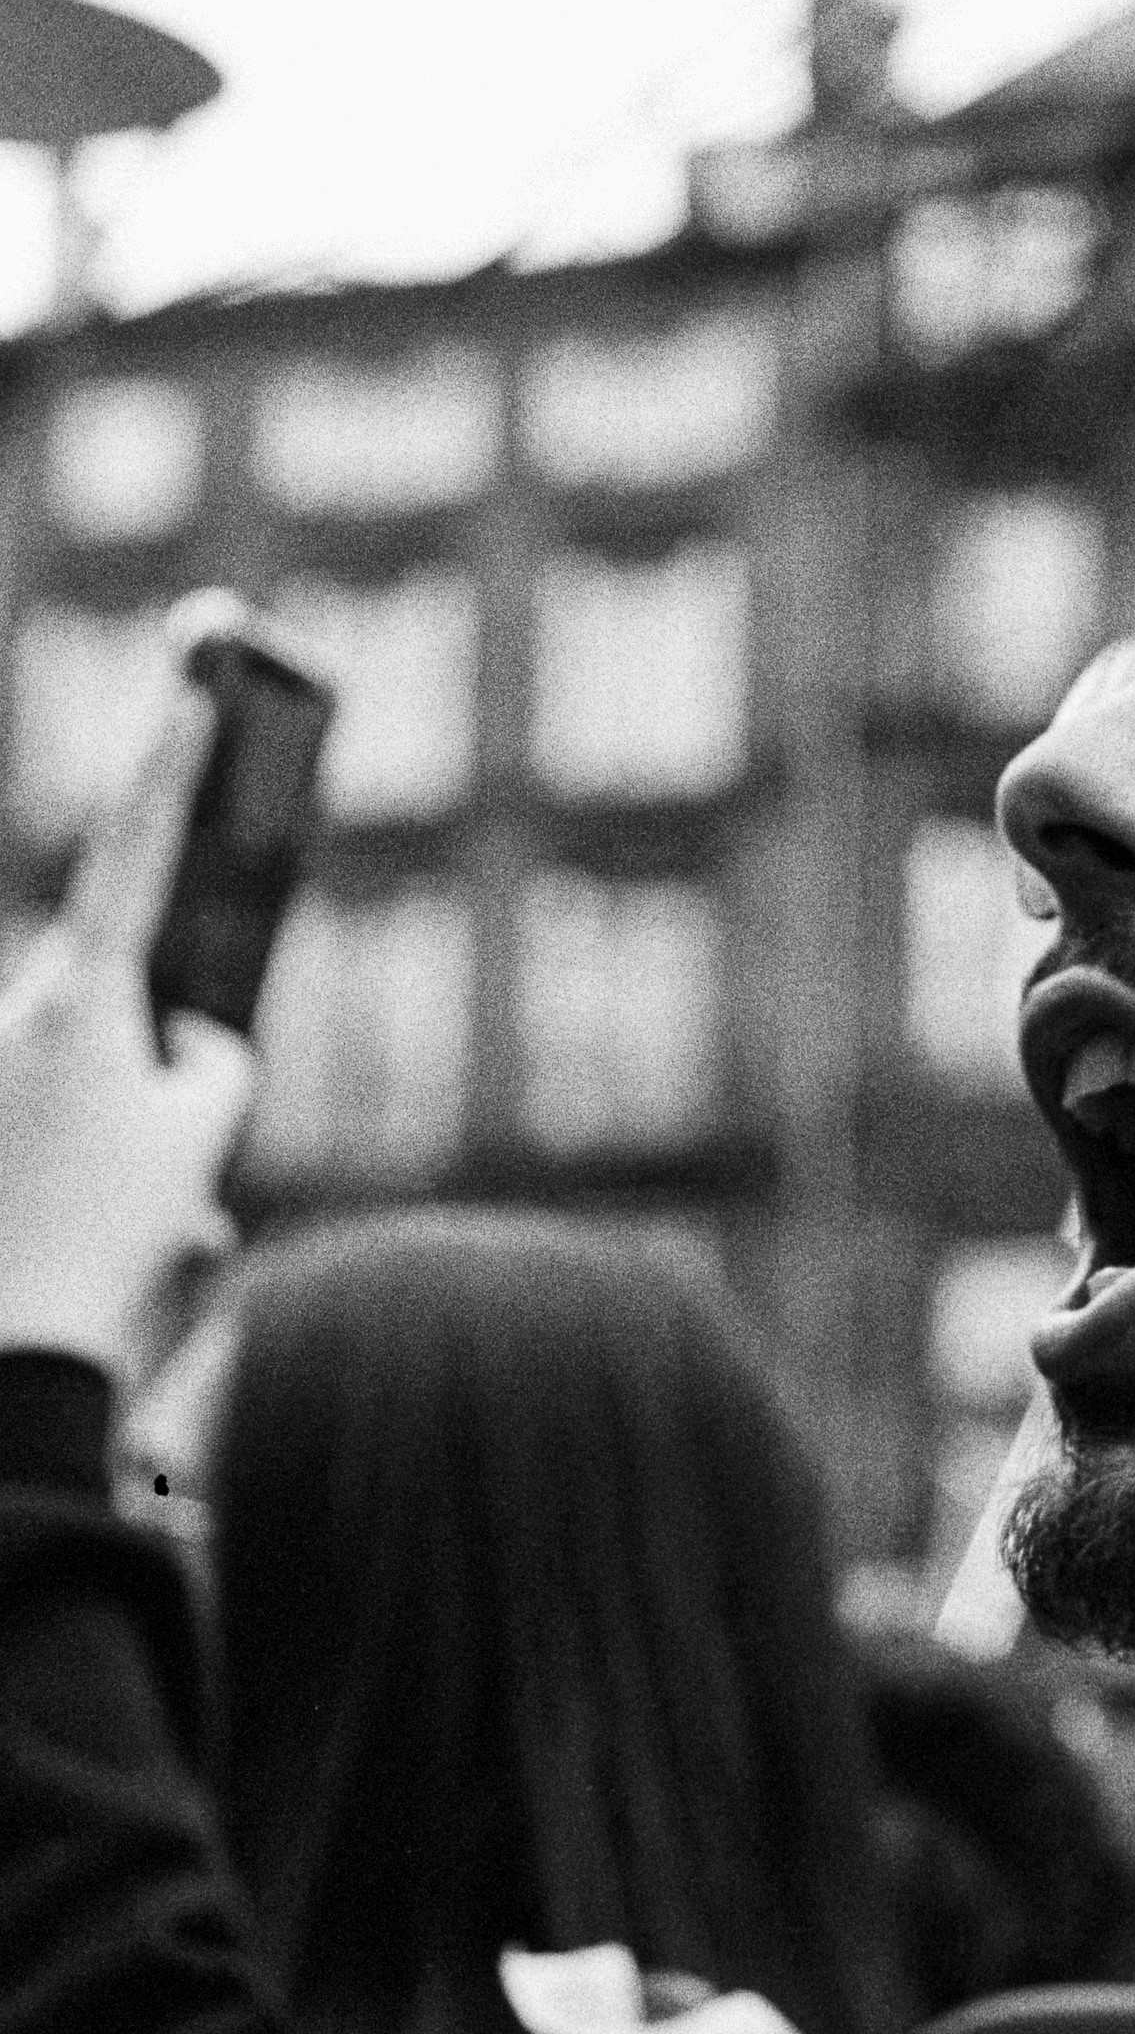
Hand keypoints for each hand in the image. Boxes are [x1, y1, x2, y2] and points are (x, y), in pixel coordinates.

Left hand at [0, 697, 257, 1383]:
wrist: (10, 1353)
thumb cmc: (106, 1236)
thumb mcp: (198, 1143)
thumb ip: (214, 1070)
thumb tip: (197, 1051)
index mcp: (79, 995)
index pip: (139, 848)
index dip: (175, 759)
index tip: (198, 679)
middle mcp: (22, 1019)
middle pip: (128, 1000)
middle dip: (168, 1072)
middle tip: (176, 1152)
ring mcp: (1, 1078)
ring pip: (100, 1089)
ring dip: (138, 1158)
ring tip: (144, 1242)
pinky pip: (70, 1146)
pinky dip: (108, 1197)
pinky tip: (125, 1262)